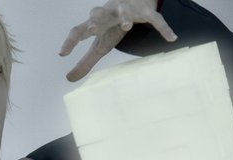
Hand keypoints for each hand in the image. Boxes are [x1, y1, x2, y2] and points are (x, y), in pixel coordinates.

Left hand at [60, 0, 176, 80]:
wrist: (132, 1)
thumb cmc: (110, 26)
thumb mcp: (99, 44)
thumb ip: (84, 62)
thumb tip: (68, 78)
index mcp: (94, 23)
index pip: (78, 30)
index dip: (70, 41)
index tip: (62, 54)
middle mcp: (107, 14)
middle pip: (98, 13)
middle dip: (96, 20)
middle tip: (92, 29)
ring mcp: (126, 10)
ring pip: (124, 12)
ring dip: (124, 18)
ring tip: (127, 26)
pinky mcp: (145, 11)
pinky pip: (154, 18)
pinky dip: (162, 27)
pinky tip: (171, 38)